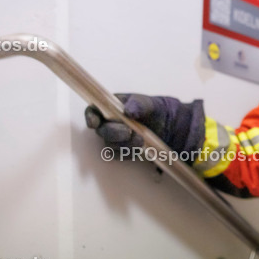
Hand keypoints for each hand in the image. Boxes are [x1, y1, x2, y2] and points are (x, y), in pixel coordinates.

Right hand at [84, 94, 201, 154]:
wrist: (168, 126)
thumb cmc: (154, 110)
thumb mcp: (150, 103)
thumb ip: (138, 104)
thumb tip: (128, 110)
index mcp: (111, 107)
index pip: (93, 111)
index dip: (91, 117)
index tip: (95, 123)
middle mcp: (109, 123)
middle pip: (101, 131)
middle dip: (113, 133)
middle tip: (128, 132)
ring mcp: (115, 138)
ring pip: (110, 145)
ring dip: (124, 144)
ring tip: (141, 140)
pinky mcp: (122, 150)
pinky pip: (119, 155)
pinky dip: (129, 152)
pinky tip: (141, 148)